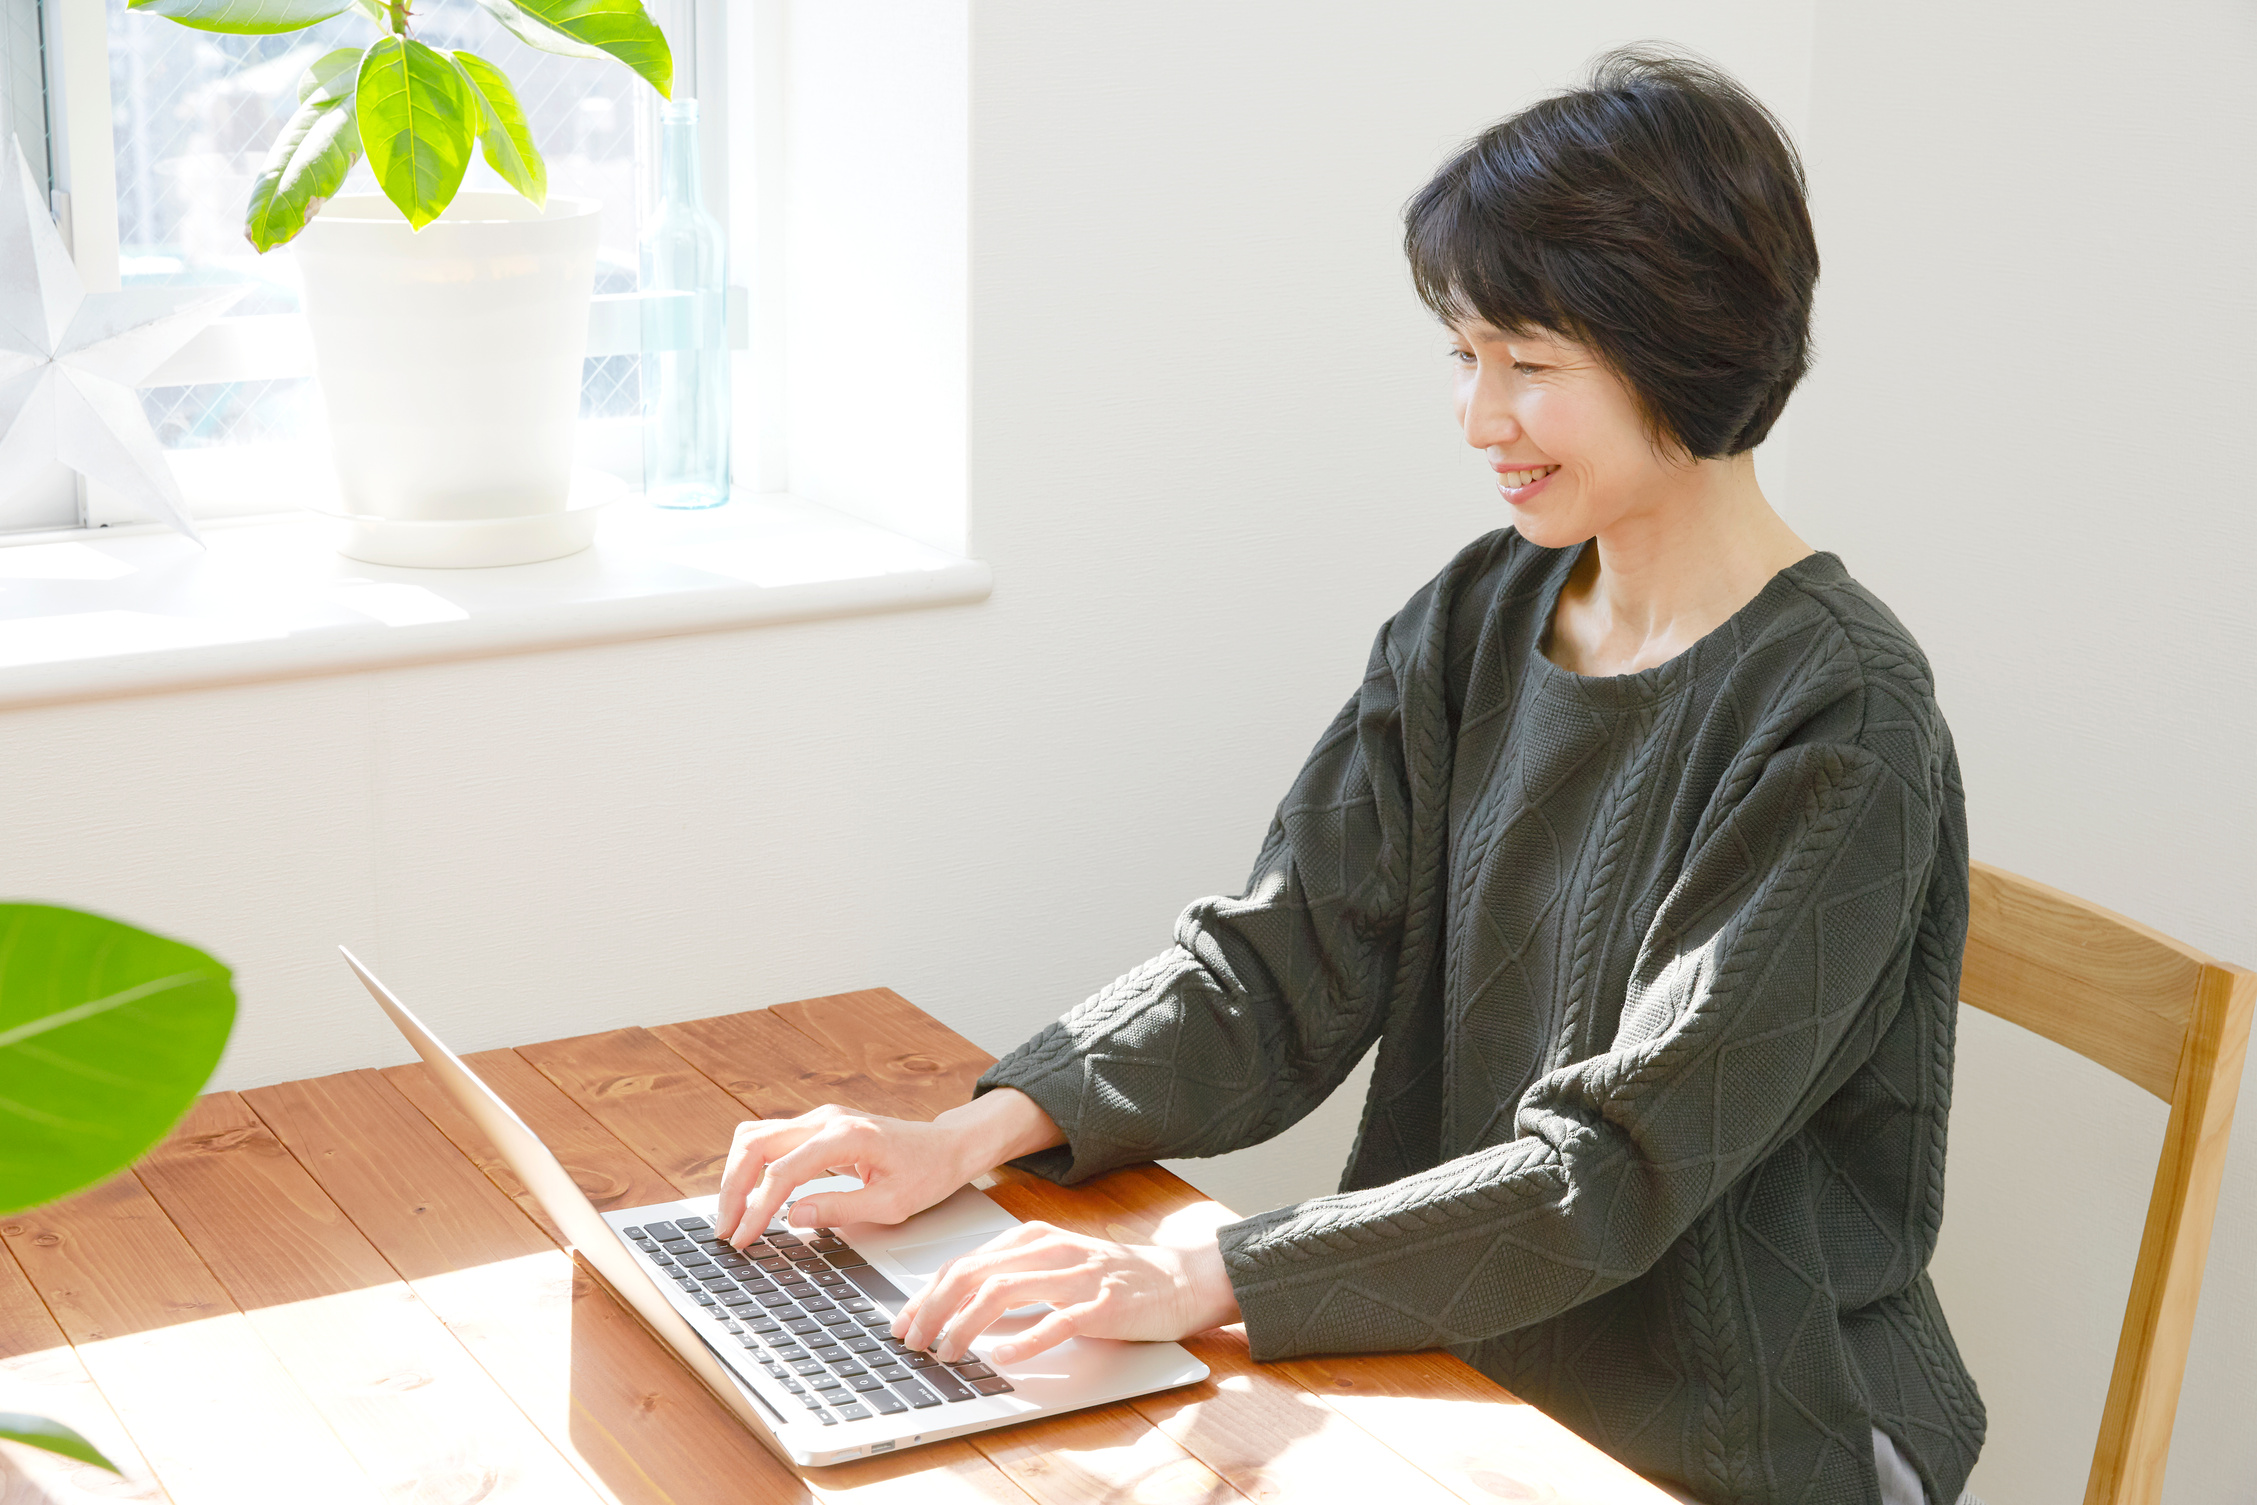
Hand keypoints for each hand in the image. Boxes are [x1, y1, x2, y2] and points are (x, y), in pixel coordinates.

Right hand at [713, 1088, 1063, 1248]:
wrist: (946, 1146)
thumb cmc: (927, 1172)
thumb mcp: (892, 1203)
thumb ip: (841, 1208)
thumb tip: (793, 1217)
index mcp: (847, 1136)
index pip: (784, 1170)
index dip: (758, 1207)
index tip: (744, 1238)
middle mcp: (827, 1119)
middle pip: (755, 1143)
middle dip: (733, 1188)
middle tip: (727, 1229)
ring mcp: (820, 1120)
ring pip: (756, 1137)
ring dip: (737, 1176)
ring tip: (733, 1217)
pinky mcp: (817, 1129)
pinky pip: (771, 1142)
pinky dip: (753, 1169)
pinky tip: (751, 1199)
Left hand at [893, 1202, 1242, 1365]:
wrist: (1178, 1279)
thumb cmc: (1111, 1278)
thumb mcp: (1054, 1264)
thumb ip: (1011, 1277)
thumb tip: (956, 1306)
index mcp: (1031, 1238)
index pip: (963, 1262)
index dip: (926, 1295)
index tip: (903, 1323)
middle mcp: (1048, 1250)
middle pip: (973, 1274)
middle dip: (933, 1310)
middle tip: (913, 1342)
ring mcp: (1075, 1276)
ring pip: (1003, 1293)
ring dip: (965, 1326)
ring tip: (947, 1352)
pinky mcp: (1100, 1305)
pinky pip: (1054, 1321)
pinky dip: (1022, 1341)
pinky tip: (1002, 1357)